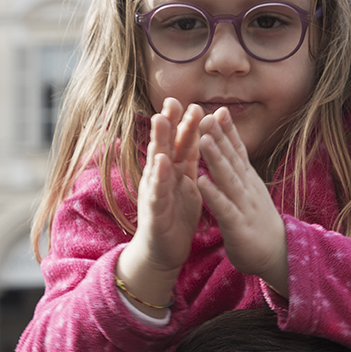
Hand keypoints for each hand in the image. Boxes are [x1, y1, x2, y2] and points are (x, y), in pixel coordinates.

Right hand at [116, 99, 202, 312]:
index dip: (185, 123)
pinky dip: (159, 176)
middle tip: (172, 99)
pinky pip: (156, 191)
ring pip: (156, 162)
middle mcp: (160, 177)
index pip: (180, 142)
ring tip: (161, 119)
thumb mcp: (185, 183)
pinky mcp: (153, 210)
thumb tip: (197, 133)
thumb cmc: (175, 216)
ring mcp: (154, 192)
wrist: (163, 252)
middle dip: (168, 122)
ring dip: (159, 141)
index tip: (192, 101)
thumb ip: (189, 159)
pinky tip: (162, 163)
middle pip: (165, 145)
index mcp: (173, 171)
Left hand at [198, 108, 288, 296]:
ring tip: (203, 139)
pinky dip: (214, 194)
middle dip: (220, 137)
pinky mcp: (239, 226)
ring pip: (229, 179)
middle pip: (233, 159)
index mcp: (248, 181)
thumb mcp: (251, 192)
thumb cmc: (259, 223)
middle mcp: (248, 189)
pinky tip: (202, 181)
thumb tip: (233, 150)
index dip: (228, 131)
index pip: (239, 152)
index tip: (218, 109)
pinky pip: (224, 208)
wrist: (278, 254)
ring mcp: (245, 206)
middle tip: (206, 115)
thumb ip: (241, 172)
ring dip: (216, 158)